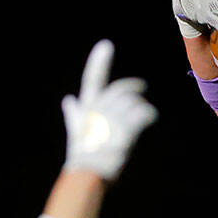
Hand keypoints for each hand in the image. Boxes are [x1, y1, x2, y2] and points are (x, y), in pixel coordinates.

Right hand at [61, 40, 156, 178]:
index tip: (106, 45)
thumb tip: (68, 100)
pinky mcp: (127, 128)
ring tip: (141, 117)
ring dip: (140, 108)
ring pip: (134, 103)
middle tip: (141, 87)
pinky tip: (150, 117)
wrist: (88, 171)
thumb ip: (73, 114)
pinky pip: (144, 113)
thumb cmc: (83, 154)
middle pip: (121, 90)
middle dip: (133, 86)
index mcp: (88, 107)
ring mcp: (113, 117)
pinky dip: (149, 114)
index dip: (99, 61)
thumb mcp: (76, 130)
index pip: (93, 78)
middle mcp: (100, 108)